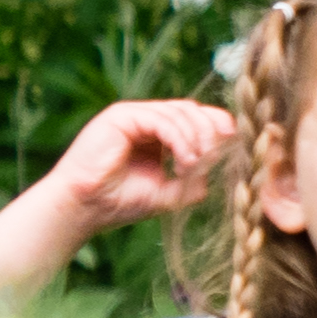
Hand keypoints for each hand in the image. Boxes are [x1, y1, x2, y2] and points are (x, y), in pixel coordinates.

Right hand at [48, 99, 238, 232]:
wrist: (84, 208)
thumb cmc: (121, 203)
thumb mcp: (171, 193)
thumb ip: (196, 178)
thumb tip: (219, 163)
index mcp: (158, 134)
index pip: (197, 118)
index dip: (218, 125)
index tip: (233, 143)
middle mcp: (146, 120)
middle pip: (192, 109)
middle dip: (210, 131)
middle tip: (213, 157)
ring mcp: (133, 115)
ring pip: (180, 111)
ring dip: (195, 138)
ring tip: (193, 165)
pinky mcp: (121, 116)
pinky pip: (162, 119)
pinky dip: (179, 138)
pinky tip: (184, 159)